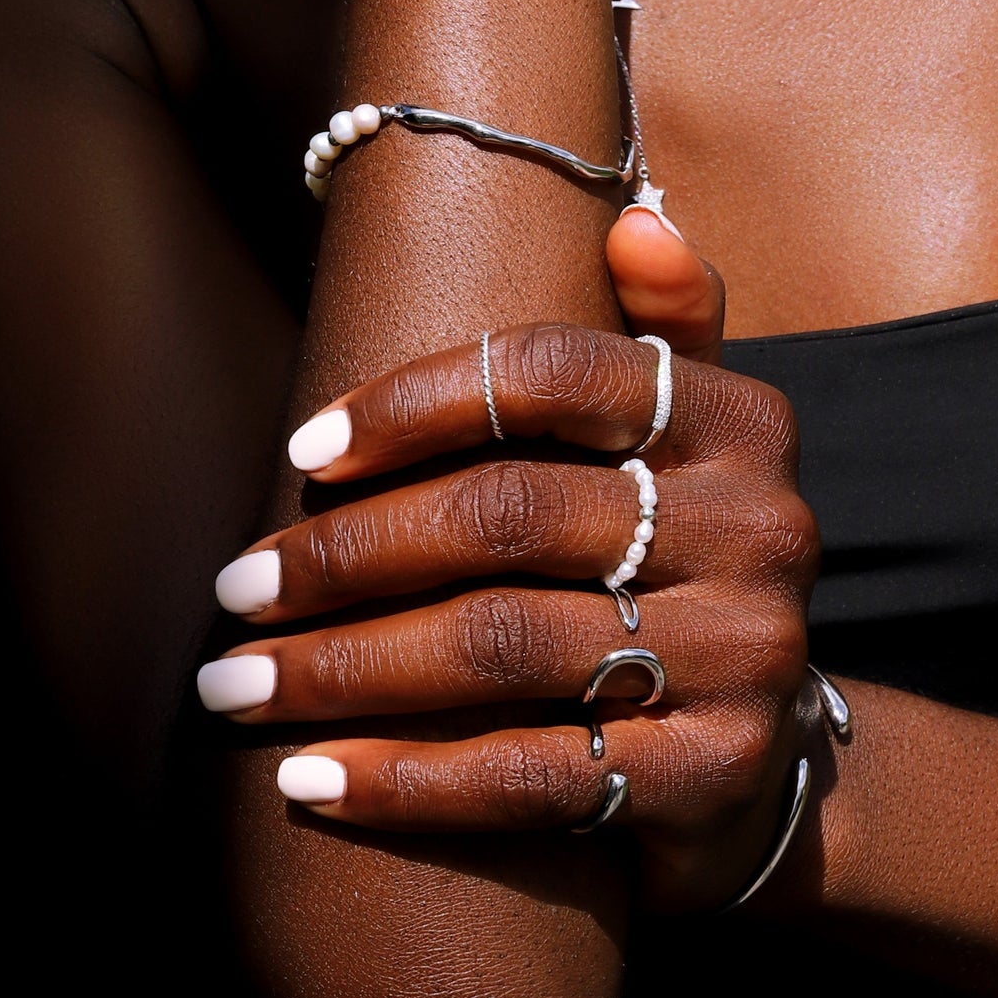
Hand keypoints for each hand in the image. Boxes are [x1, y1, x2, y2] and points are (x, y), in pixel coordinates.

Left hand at [200, 211, 820, 911]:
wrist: (761, 748)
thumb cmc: (676, 556)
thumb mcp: (691, 433)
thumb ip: (667, 324)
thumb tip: (635, 215)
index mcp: (740, 420)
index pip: (553, 373)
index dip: (412, 403)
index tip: (303, 453)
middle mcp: (758, 527)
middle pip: (507, 515)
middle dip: (346, 554)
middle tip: (236, 586)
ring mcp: (744, 654)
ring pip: (503, 647)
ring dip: (345, 669)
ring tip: (237, 684)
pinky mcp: (713, 773)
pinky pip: (529, 776)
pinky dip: (404, 780)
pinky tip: (308, 781)